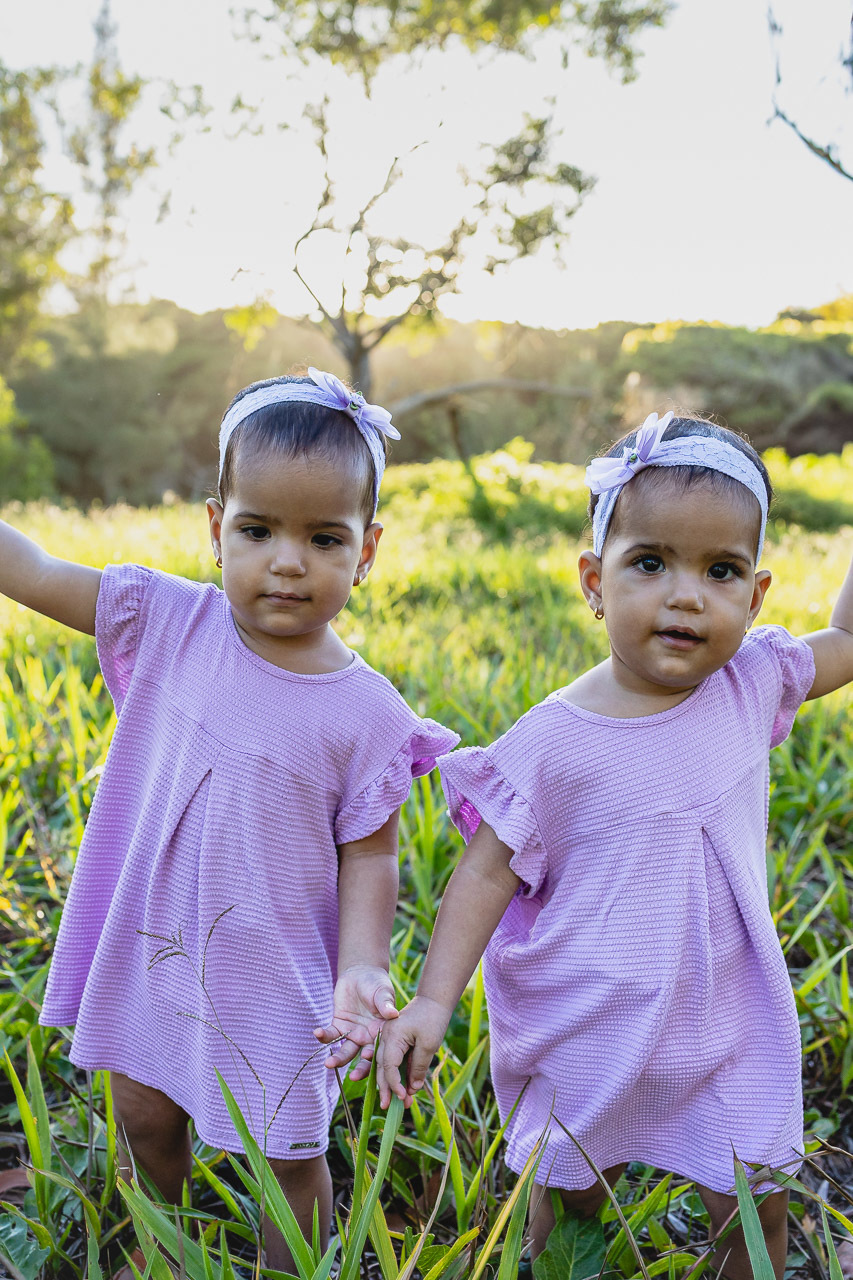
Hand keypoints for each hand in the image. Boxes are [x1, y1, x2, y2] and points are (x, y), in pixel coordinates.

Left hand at [313, 964, 397, 1079]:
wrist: (360, 974)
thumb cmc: (376, 984)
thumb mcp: (383, 991)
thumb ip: (385, 1004)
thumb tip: (393, 1013)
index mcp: (383, 1032)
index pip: (382, 1050)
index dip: (377, 1057)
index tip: (370, 1057)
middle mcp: (368, 1038)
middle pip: (364, 1058)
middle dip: (360, 1069)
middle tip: (353, 1077)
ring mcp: (353, 1034)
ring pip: (346, 1052)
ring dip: (338, 1059)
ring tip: (328, 1064)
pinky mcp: (339, 1026)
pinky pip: (331, 1035)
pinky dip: (324, 1036)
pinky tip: (317, 1033)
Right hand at [375, 995, 451, 1108]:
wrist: (434, 1000)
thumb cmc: (433, 1019)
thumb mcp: (428, 1045)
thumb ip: (418, 1067)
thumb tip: (412, 1089)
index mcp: (392, 1036)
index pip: (388, 1066)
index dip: (394, 1084)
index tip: (403, 1098)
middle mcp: (386, 1037)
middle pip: (382, 1067)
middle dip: (386, 1088)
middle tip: (387, 1108)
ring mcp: (388, 1037)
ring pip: (384, 1065)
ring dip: (390, 1083)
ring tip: (395, 1101)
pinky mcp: (394, 1039)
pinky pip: (391, 1059)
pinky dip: (395, 1073)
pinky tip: (400, 1086)